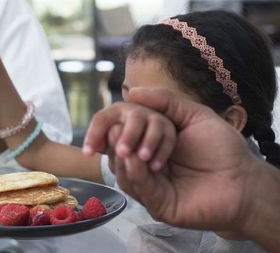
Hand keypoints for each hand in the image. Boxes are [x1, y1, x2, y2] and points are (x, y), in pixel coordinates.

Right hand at [87, 88, 258, 231]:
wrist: (243, 179)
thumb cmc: (223, 148)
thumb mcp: (194, 115)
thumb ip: (166, 101)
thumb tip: (133, 91)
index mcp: (150, 141)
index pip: (117, 132)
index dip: (103, 128)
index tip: (99, 125)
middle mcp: (145, 162)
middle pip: (115, 150)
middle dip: (117, 139)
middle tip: (120, 134)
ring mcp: (149, 184)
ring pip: (122, 169)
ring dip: (125, 155)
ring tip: (133, 150)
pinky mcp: (156, 203)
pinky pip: (137, 186)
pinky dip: (134, 171)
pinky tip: (141, 159)